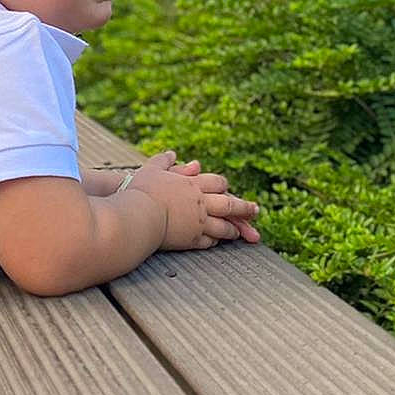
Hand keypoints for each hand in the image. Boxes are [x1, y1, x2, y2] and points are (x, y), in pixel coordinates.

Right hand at [128, 152, 260, 250]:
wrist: (138, 214)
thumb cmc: (142, 191)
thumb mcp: (151, 170)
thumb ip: (162, 161)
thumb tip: (171, 153)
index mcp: (192, 184)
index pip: (216, 183)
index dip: (224, 186)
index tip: (229, 189)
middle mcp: (200, 203)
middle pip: (229, 205)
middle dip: (244, 208)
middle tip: (256, 211)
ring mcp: (198, 222)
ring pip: (223, 226)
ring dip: (232, 229)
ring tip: (239, 233)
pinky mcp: (191, 239)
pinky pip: (209, 240)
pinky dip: (215, 241)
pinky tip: (217, 242)